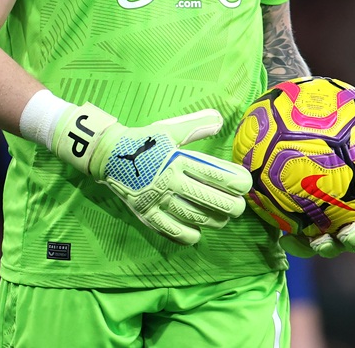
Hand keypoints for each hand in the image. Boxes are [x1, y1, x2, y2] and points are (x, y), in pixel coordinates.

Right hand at [52, 103, 252, 244]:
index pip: (215, 173)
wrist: (109, 155)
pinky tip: (197, 232)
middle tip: (239, 207)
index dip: (236, 182)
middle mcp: (169, 180)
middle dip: (231, 206)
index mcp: (178, 158)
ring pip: (195, 217)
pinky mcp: (146, 214)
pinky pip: (172, 232)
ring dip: (214, 221)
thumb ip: (196, 126)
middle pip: (209, 200)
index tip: (245, 184)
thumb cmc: (144, 142)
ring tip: (222, 219)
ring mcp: (157, 199)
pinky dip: (189, 235)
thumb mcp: (169, 129)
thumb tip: (220, 120)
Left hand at [281, 173, 354, 257]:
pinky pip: (302, 248)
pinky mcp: (304, 241)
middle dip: (354, 238)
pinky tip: (286, 240)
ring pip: (330, 248)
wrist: (289, 176)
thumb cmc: (322, 167)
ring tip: (319, 241)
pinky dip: (297, 246)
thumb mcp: (339, 164)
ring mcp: (325, 235)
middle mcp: (344, 227)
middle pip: (354, 240)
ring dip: (327, 246)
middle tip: (348, 231)